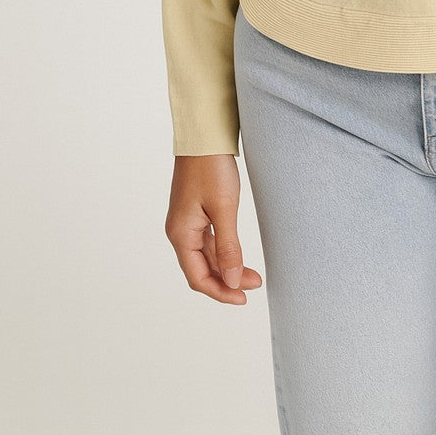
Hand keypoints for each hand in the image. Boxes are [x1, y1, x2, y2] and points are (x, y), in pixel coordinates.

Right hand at [165, 154, 263, 304]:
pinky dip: (223, 252)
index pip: (197, 277)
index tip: (244, 298)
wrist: (205, 136)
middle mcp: (179, 232)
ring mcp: (187, 222)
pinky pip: (208, 242)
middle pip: (201, 269)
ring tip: (254, 275)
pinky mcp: (195, 213)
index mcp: (180, 234)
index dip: (220, 292)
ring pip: (206, 256)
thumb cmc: (212, 168)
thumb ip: (228, 248)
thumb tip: (233, 281)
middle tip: (256, 285)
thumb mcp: (224, 209)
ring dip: (227, 268)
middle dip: (227, 281)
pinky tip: (237, 257)